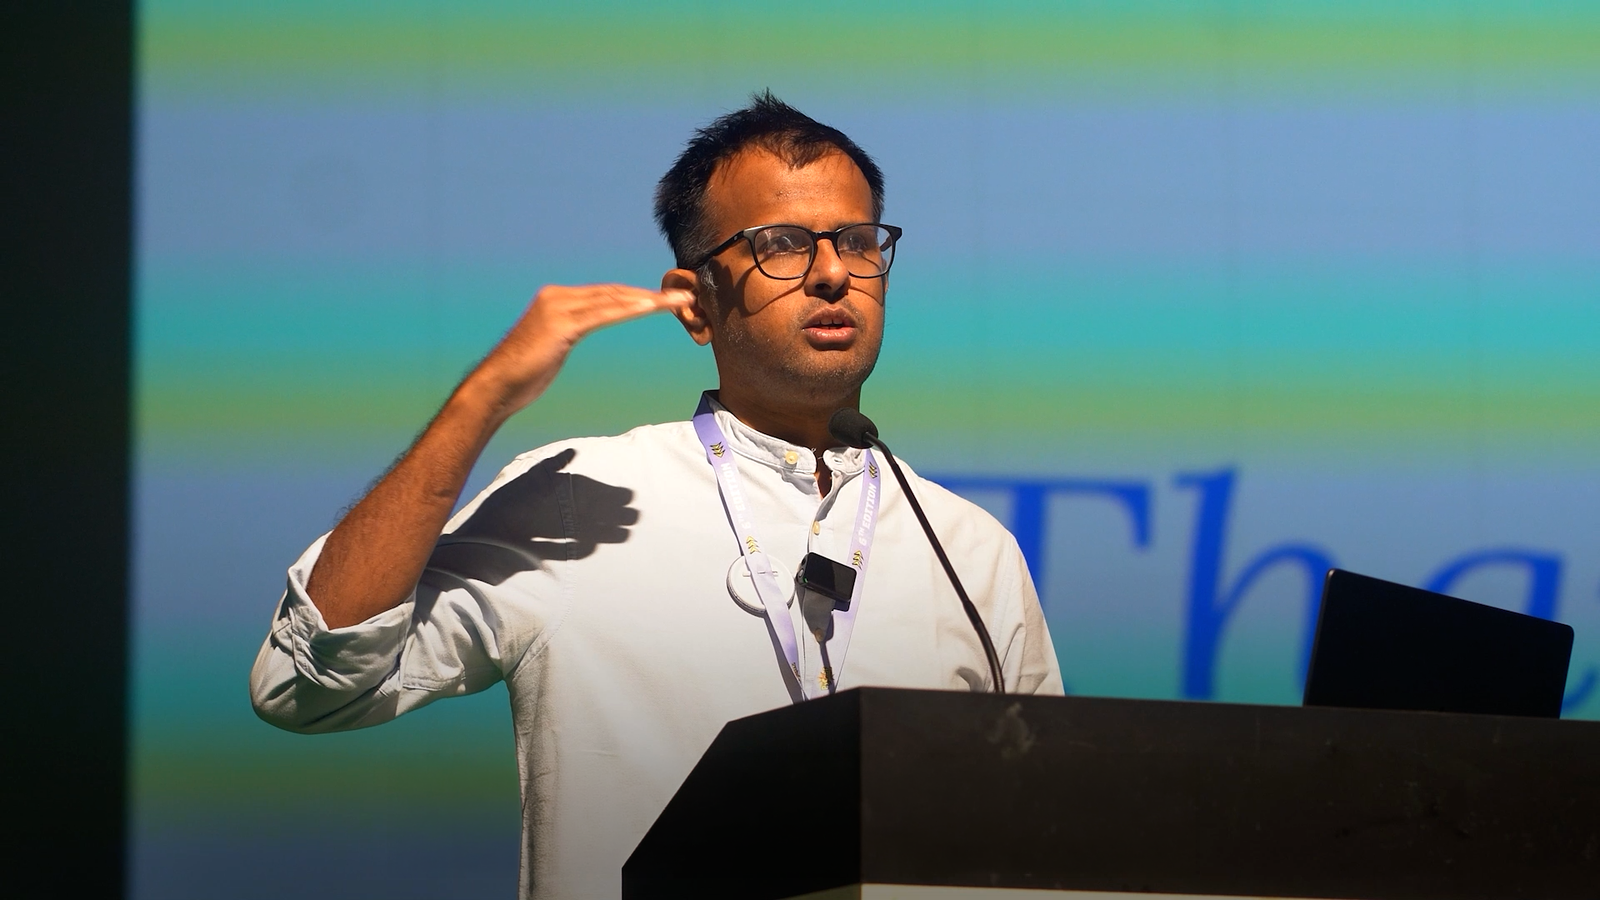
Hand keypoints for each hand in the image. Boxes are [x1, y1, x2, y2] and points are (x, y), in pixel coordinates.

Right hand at [463, 284, 696, 423]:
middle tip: (685, 295)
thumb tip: (575, 334)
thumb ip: (567, 333)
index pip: (606, 294)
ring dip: (650, 300)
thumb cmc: (521, 376)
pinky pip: (604, 315)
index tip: (665, 300)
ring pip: (614, 299)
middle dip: (651, 294)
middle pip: (614, 292)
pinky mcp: (561, 325)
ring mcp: (559, 308)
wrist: (495, 387)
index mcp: (557, 299)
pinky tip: (653, 308)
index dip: (637, 296)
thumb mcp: (551, 347)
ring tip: (679, 301)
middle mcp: (558, 297)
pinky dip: (631, 309)